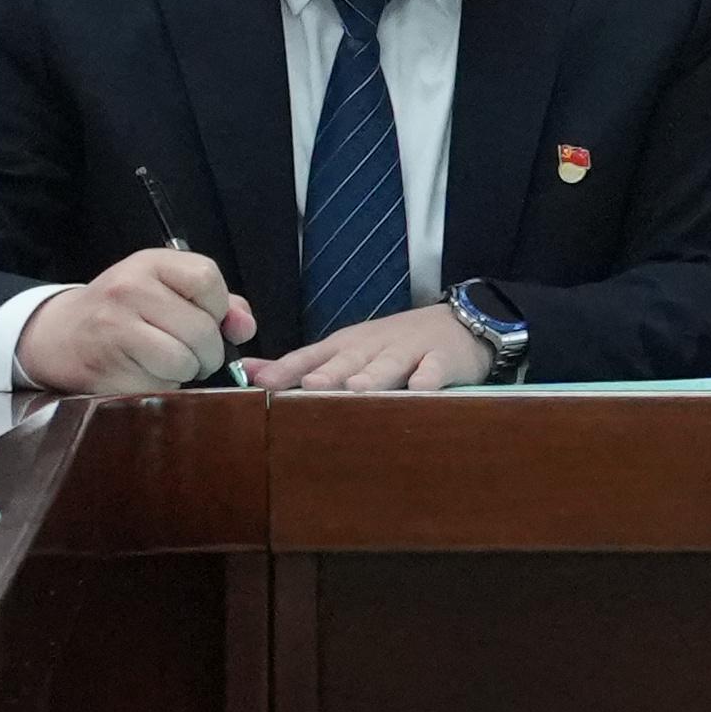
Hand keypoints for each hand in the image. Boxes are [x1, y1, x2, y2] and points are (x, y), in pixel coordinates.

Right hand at [19, 244, 248, 394]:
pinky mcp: (106, 366)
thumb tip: (245, 327)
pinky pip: (158, 385)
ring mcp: (114, 327)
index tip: (208, 321)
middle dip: (208, 353)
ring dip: (186, 372)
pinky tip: (145, 375)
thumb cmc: (123, 311)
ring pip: (183, 360)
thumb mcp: (164, 290)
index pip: (207, 279)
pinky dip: (162, 387)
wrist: (59, 334)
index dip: (218, 308)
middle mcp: (129, 288)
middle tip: (194, 357)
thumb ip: (215, 303)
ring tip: (168, 365)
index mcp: (150, 263)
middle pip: (201, 328)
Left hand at [250, 303, 491, 392]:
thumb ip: (301, 364)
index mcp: (347, 346)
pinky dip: (429, 377)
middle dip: (330, 373)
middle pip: (349, 360)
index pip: (312, 356)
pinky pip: (435, 369)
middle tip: (312, 386)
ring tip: (359, 389)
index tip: (265, 385)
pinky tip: (420, 389)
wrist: (460, 322)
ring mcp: (410, 350)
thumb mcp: (347, 350)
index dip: (290, 369)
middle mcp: (373, 346)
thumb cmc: (394, 345)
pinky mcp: (444, 358)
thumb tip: (251, 372)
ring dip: (374, 375)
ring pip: (389, 363)